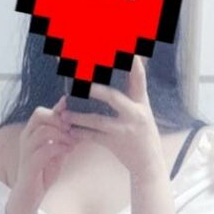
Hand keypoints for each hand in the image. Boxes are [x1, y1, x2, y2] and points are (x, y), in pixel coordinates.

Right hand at [7, 97, 73, 213]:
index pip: (42, 111)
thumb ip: (64, 138)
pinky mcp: (30, 165)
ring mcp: (26, 151)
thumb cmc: (42, 173)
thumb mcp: (57, 152)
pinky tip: (68, 151)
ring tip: (73, 142)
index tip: (74, 111)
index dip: (58, 108)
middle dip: (59, 119)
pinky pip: (45, 150)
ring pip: (43, 131)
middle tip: (73, 129)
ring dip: (62, 135)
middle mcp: (26, 138)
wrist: (29, 197)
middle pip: (40, 115)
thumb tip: (80, 124)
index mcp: (31, 133)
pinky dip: (59, 148)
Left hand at [61, 56, 166, 182]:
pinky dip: (81, 134)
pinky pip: (94, 137)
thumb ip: (135, 89)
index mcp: (142, 102)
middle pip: (112, 97)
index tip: (122, 50)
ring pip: (97, 120)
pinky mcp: (116, 144)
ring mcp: (125, 130)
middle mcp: (135, 114)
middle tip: (77, 82)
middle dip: (94, 90)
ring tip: (64, 113)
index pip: (138, 77)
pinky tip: (70, 130)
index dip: (131, 62)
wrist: (149, 163)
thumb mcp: (144, 110)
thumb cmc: (143, 133)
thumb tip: (131, 63)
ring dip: (79, 117)